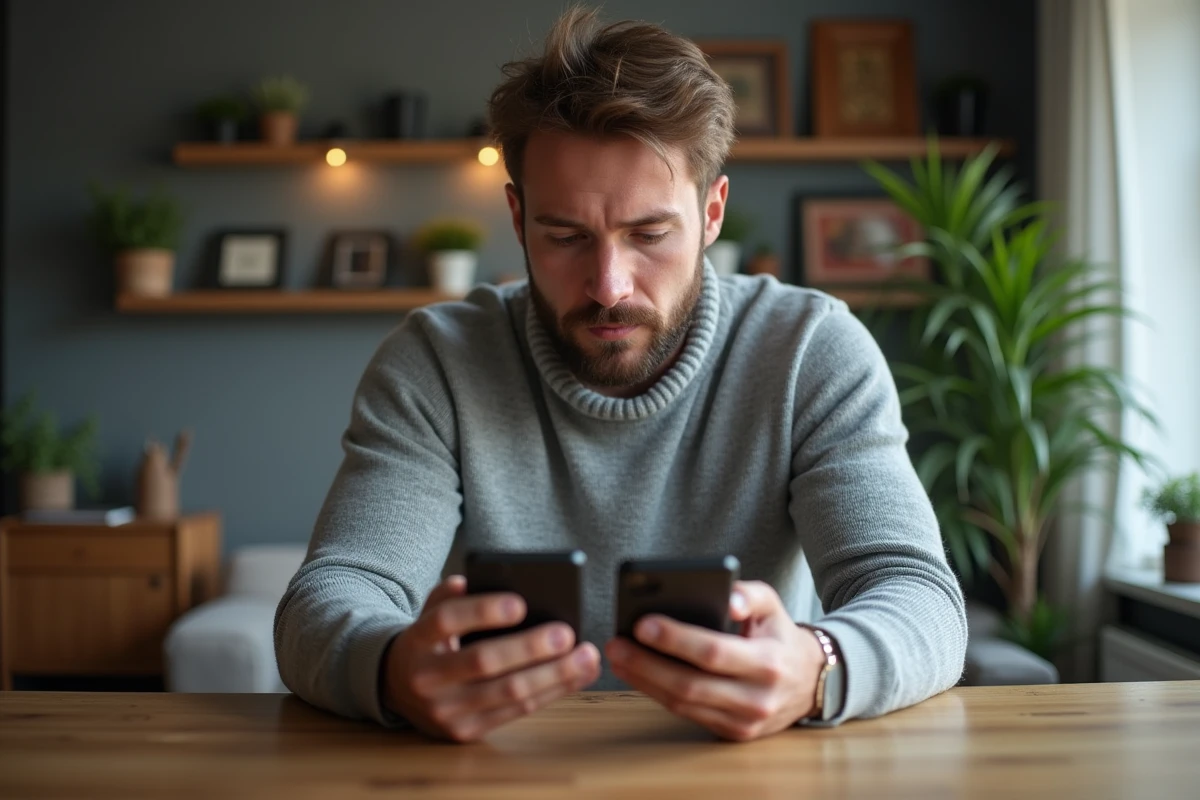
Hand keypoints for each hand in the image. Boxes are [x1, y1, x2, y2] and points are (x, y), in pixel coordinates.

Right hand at [381, 575, 601, 741]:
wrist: (399, 691)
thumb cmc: (430, 643)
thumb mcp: (429, 614)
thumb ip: (450, 596)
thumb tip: (477, 581)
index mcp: (417, 640)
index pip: (446, 621)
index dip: (483, 611)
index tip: (520, 603)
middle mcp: (427, 678)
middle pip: (483, 661)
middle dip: (530, 648)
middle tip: (567, 633)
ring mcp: (446, 710)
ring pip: (507, 693)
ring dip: (554, 675)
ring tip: (586, 657)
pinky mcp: (466, 732)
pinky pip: (516, 712)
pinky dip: (552, 692)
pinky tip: (577, 676)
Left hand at [605, 580, 825, 741]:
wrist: (809, 681)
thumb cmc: (779, 636)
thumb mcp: (773, 605)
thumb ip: (749, 594)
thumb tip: (727, 599)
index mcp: (768, 662)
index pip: (714, 652)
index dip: (676, 640)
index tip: (643, 624)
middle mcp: (757, 697)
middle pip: (690, 684)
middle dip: (647, 664)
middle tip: (616, 644)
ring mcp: (745, 721)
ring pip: (684, 704)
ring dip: (644, 681)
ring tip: (619, 657)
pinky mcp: (733, 733)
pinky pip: (687, 714)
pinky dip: (658, 694)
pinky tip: (638, 674)